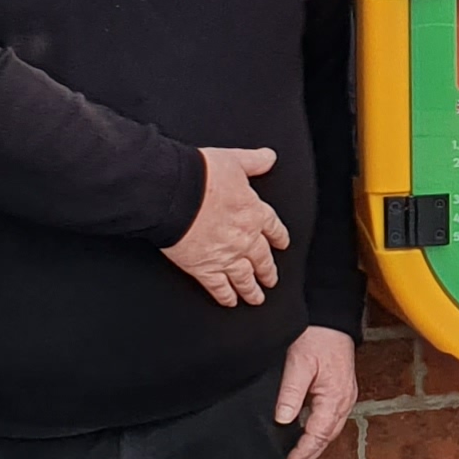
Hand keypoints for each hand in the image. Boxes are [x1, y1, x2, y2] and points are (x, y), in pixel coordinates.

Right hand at [166, 148, 289, 307]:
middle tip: (271, 280)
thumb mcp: (234, 161)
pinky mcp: (204, 268)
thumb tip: (269, 156)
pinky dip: (225, 296)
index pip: (273, 228)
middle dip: (268, 271)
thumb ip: (253, 161)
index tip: (282, 245)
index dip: (278, 237)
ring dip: (251, 290)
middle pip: (262, 259)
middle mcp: (244, 238)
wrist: (176, 193)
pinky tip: (230, 302)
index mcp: (253, 212)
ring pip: (244, 278)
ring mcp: (226, 256)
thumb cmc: (202, 175)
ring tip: (257, 298)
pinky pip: (219, 287)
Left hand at [275, 326, 359, 458]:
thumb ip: (291, 393)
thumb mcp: (299, 364)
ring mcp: (345, 397)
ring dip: (314, 446)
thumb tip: (283, 420)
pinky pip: (331, 420)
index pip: (317, 435)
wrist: (332, 319)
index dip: (302, 454)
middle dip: (308, 456)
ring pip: (330, 431)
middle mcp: (344, 401)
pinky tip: (307, 436)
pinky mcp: (341, 392)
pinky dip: (318, 433)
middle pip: (326, 438)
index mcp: (335, 397)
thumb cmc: (318, 338)